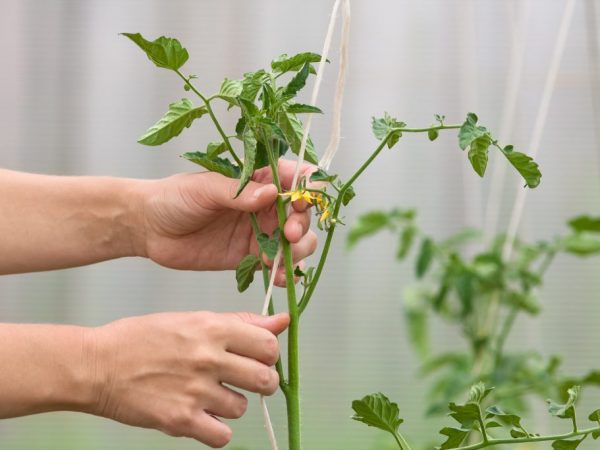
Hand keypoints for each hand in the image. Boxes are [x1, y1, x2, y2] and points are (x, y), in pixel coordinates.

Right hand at [90, 311, 288, 447]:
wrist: (97, 365)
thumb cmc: (143, 338)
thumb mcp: (192, 319)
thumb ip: (240, 322)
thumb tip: (282, 321)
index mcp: (213, 328)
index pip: (269, 345)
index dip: (267, 353)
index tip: (255, 357)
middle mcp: (208, 358)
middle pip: (265, 379)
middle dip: (259, 382)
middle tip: (241, 380)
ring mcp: (195, 391)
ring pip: (242, 408)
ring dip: (230, 405)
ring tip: (207, 395)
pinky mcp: (181, 420)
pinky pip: (222, 436)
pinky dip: (215, 430)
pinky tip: (201, 416)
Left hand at [133, 160, 317, 284]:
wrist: (150, 228)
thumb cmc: (174, 197)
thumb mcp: (204, 188)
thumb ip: (238, 192)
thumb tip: (271, 194)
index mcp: (257, 179)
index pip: (294, 176)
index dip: (306, 187)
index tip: (303, 200)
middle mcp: (265, 205)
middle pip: (302, 213)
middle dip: (302, 225)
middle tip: (289, 235)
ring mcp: (260, 232)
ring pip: (297, 242)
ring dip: (296, 251)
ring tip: (275, 258)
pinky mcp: (251, 257)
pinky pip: (278, 265)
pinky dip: (284, 272)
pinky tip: (278, 277)